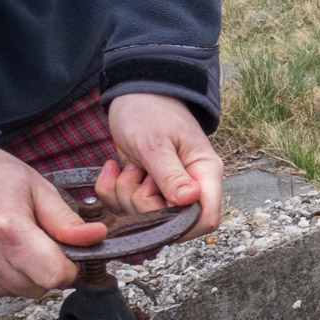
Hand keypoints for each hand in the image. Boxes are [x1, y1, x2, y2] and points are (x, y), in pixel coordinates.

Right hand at [0, 143, 107, 298]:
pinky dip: (0, 277)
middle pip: (37, 288)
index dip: (69, 268)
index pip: (54, 276)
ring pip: (15, 292)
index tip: (67, 254)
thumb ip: (66, 221)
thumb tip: (96, 239)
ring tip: (12, 243)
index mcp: (8, 230)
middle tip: (37, 242)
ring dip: (23, 275)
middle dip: (46, 271)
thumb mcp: (38, 187)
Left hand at [104, 92, 222, 237]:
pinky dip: (113, 190)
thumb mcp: (155, 143)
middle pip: (171, 223)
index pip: (206, 219)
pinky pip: (125, 206)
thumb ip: (171, 175)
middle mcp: (190, 186)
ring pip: (145, 217)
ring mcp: (167, 190)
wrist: (133, 94)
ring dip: (126, 193)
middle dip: (143, 204)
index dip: (183, 226)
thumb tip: (189, 200)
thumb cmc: (150, 111)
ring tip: (129, 164)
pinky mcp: (146, 189)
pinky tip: (116, 168)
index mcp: (204, 174)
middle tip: (138, 173)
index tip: (156, 208)